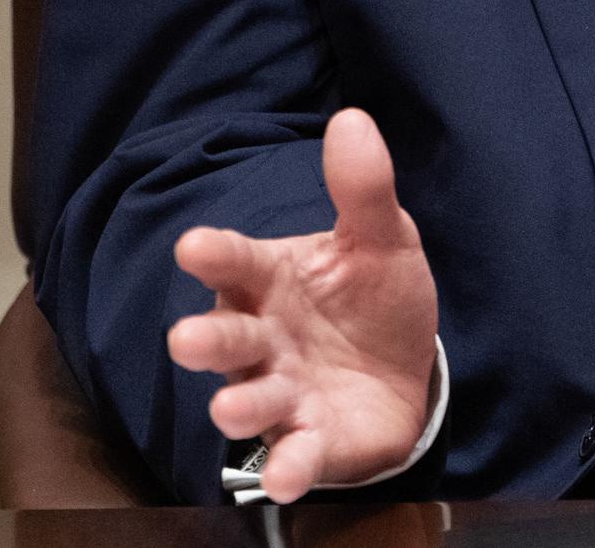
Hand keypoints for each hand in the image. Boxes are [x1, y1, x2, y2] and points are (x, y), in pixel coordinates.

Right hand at [167, 108, 439, 501]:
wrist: (407, 370)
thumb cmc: (373, 296)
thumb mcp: (382, 237)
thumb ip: (363, 188)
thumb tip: (351, 119)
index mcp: (273, 279)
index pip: (238, 262)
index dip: (216, 254)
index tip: (193, 245)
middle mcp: (264, 338)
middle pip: (228, 336)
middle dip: (208, 338)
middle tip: (187, 338)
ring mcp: (283, 392)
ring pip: (251, 399)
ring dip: (240, 406)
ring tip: (231, 409)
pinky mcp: (309, 440)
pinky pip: (292, 456)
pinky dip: (287, 467)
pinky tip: (285, 475)